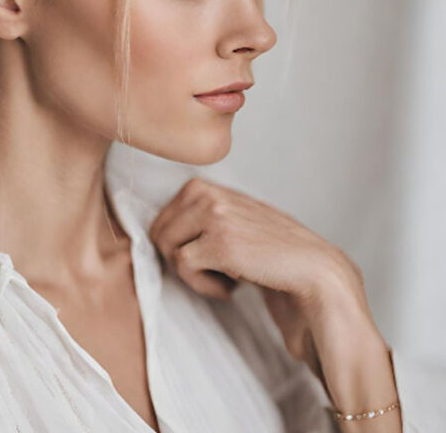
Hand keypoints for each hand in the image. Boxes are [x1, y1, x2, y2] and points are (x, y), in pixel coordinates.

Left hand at [147, 175, 370, 381]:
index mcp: (214, 188)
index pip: (166, 211)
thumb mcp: (242, 226)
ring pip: (166, 245)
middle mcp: (211, 193)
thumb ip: (209, 220)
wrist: (320, 277)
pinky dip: (202, 285)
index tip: (204, 257)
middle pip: (158, 228)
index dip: (178, 241)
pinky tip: (231, 289)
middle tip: (211, 270)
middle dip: (178, 256)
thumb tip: (161, 232)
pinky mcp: (219, 241)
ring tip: (224, 278)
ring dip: (190, 272)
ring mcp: (214, 214)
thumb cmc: (279, 260)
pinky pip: (181, 264)